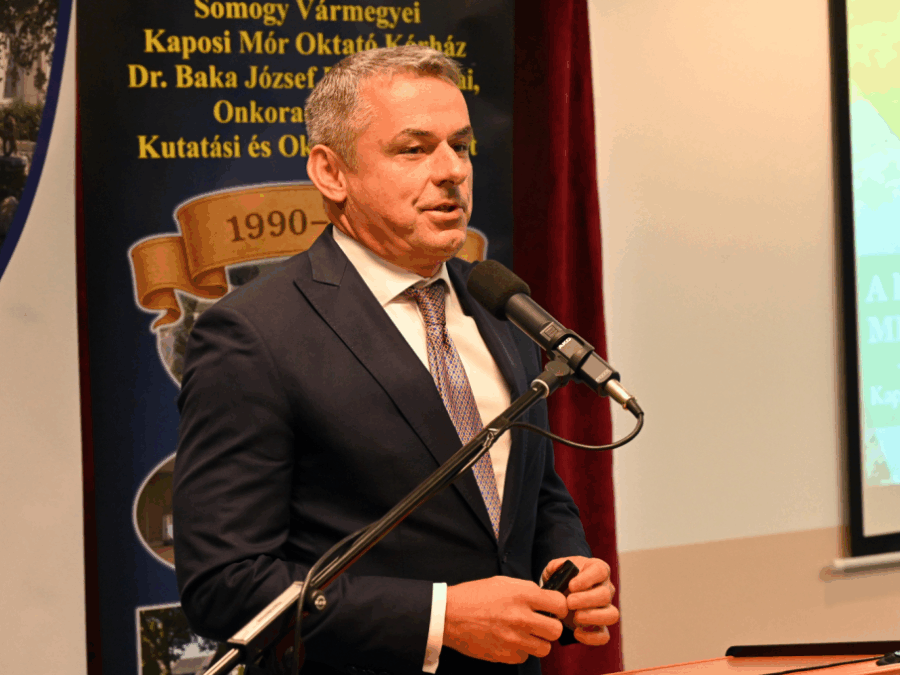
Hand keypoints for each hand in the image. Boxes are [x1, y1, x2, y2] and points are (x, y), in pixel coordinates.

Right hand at [443, 576, 567, 663]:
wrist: (448, 615)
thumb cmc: (474, 595)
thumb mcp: (502, 582)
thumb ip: (526, 590)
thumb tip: (545, 598)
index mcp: (522, 595)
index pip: (560, 604)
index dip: (558, 607)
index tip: (552, 608)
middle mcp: (521, 617)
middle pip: (556, 630)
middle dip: (550, 627)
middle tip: (540, 623)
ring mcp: (513, 639)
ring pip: (544, 648)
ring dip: (537, 641)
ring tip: (525, 633)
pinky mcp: (505, 655)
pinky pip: (524, 657)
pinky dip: (520, 651)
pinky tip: (509, 640)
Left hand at [542, 556, 618, 645]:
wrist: (561, 593)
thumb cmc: (562, 577)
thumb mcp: (556, 568)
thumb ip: (555, 566)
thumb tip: (557, 568)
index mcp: (597, 570)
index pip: (600, 571)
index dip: (587, 579)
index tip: (571, 585)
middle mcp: (606, 588)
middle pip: (606, 595)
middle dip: (586, 600)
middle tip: (569, 602)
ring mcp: (605, 608)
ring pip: (612, 615)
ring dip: (593, 618)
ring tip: (576, 618)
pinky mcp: (600, 626)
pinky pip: (604, 635)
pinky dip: (592, 637)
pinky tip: (576, 633)